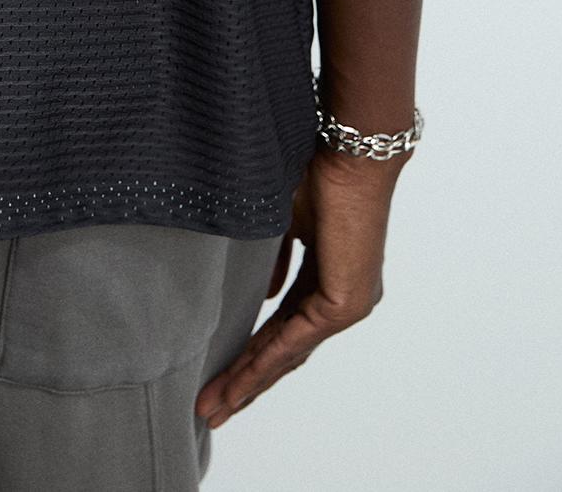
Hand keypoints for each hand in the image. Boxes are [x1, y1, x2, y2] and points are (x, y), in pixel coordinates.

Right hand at [196, 148, 400, 428]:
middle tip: (212, 408)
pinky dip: (265, 361)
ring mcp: (345, 305)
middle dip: (245, 380)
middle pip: (285, 351)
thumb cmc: (320, 173)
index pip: (285, 327)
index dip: (252, 351)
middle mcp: (341, 300)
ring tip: (217, 405)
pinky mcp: (344, 304)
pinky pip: (296, 340)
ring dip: (250, 380)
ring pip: (288, 353)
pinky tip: (241, 380)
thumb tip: (263, 292)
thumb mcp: (284, 221)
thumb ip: (275, 260)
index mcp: (329, 280)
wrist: (349, 154)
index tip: (221, 374)